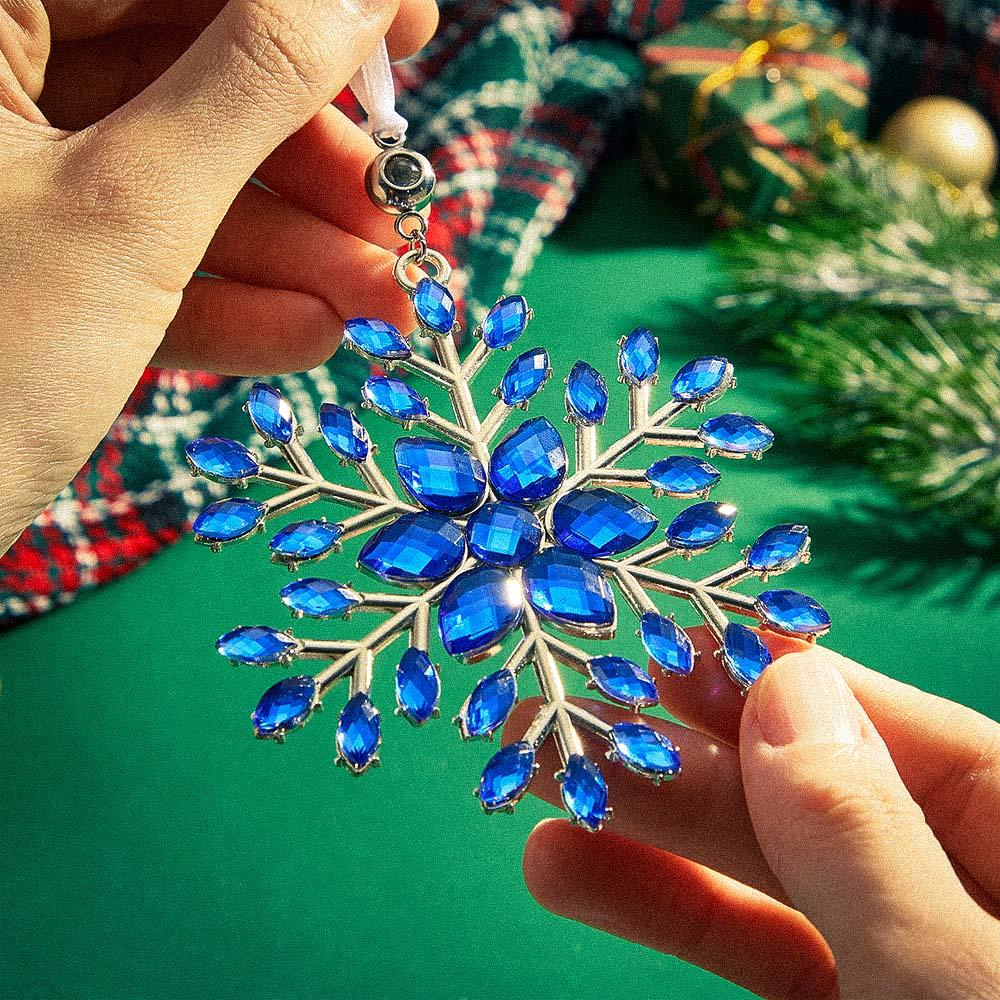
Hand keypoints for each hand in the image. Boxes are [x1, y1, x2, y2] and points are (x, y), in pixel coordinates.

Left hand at [0, 0, 435, 553]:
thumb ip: (253, 89)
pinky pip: (143, 254)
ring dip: (293, 249)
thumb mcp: (127, 212)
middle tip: (394, 213)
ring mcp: (11, 178)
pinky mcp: (33, 260)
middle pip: (186, 73)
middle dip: (310, 161)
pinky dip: (228, 297)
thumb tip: (360, 1)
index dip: (303, 4)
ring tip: (383, 302)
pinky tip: (308, 333)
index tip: (404, 34)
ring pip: (176, 174)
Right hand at [506, 631, 999, 999]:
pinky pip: (746, 947)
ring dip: (644, 822)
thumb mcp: (959, 977)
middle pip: (818, 801)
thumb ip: (868, 839)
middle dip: (688, 753)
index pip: (919, 740)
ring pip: (764, 874)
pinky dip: (659, 907)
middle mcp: (963, 897)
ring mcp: (895, 962)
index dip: (799, 686)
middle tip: (575, 695)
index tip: (688, 643)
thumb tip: (782, 684)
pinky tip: (567, 866)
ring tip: (538, 770)